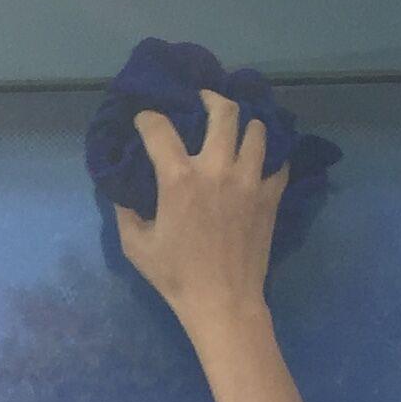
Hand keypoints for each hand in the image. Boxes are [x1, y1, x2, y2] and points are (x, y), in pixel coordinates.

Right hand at [116, 89, 286, 334]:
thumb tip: (121, 189)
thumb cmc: (176, 276)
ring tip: (237, 129)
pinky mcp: (271, 198)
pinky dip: (271, 156)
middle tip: (204, 101)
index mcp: (179, 179)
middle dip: (211, 99)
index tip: (144, 121)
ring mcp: (250, 181)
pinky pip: (279, 163)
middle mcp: (217, 169)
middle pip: (223, 112)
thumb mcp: (136, 246)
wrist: (223, 302)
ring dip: (245, 124)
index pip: (159, 128)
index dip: (147, 118)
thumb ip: (125, 211)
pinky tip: (261, 160)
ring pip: (257, 130)